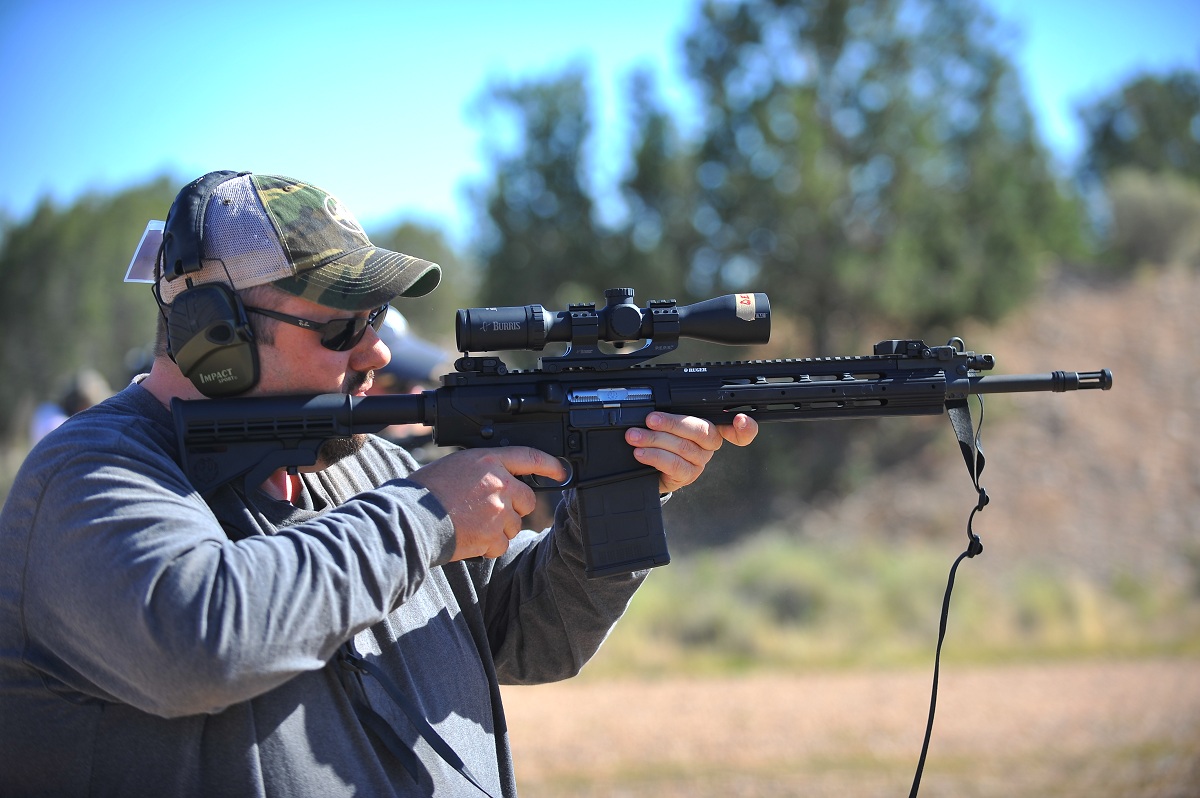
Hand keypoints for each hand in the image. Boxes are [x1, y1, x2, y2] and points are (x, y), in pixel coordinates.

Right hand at [409, 447, 567, 560]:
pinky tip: (469, 539)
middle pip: (527, 500)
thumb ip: (482, 472)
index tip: (561, 471)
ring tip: (471, 525)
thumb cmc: (424, 492)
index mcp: (488, 461)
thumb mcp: (455, 466)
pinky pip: (501, 545)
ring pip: (514, 525)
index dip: (550, 464)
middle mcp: (498, 483)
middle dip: (514, 509)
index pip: (529, 457)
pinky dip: (488, 547)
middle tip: (488, 512)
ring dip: (498, 530)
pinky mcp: (493, 536)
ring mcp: (498, 511)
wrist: (410, 518)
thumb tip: (497, 483)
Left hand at [625, 412, 757, 493]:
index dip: (745, 427)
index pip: (736, 427)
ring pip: (683, 447)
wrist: (646, 465)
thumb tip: (654, 406)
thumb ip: (670, 412)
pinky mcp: (687, 476)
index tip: (741, 419)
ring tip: (635, 436)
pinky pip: (674, 465)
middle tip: (650, 419)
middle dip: (672, 423)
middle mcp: (710, 444)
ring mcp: (700, 461)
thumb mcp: (665, 421)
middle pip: (701, 431)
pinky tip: (641, 453)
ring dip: (655, 439)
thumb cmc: (660, 438)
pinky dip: (655, 456)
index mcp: (709, 424)